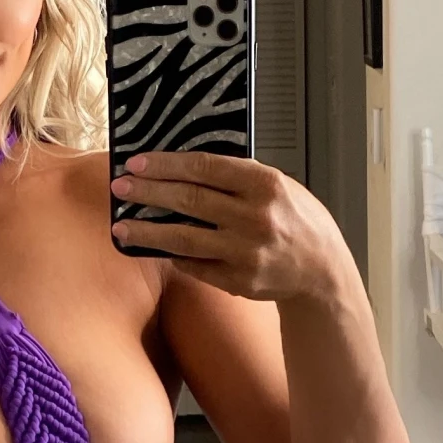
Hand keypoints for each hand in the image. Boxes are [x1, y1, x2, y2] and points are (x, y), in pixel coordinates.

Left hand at [111, 152, 351, 301]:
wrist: (322, 270)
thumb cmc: (298, 221)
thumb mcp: (280, 186)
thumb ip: (239, 178)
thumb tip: (184, 168)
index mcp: (266, 185)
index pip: (205, 167)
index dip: (166, 164)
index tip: (138, 162)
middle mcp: (255, 218)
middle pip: (189, 200)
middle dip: (148, 192)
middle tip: (120, 188)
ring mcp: (245, 252)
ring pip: (184, 238)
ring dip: (147, 231)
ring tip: (121, 226)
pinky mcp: (238, 280)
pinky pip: (195, 265)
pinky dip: (173, 255)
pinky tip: (154, 247)